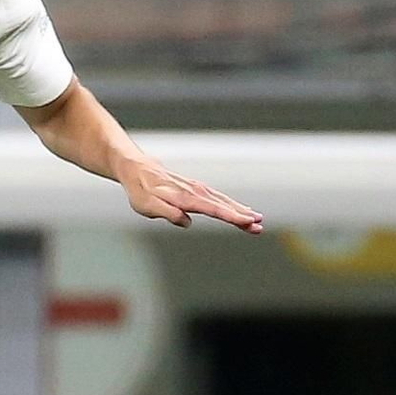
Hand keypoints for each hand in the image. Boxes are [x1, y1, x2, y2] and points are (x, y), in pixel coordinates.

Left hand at [116, 156, 262, 233]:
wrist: (136, 168)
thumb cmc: (140, 190)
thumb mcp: (146, 205)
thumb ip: (166, 213)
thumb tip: (187, 221)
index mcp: (182, 197)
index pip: (210, 208)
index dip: (230, 216)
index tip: (247, 221)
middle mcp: (193, 191)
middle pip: (221, 205)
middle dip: (241, 215)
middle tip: (259, 226)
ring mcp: (197, 189)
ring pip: (222, 201)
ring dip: (240, 210)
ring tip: (258, 220)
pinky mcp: (197, 189)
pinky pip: (218, 198)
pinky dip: (231, 205)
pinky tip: (243, 211)